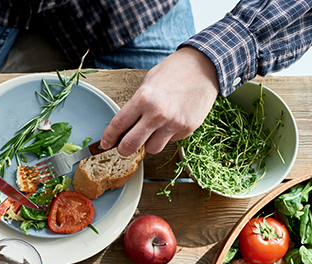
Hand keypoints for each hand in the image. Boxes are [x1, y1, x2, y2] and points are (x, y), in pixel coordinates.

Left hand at [101, 46, 218, 155]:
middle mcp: (157, 114)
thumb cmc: (175, 71)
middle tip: (123, 146)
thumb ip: (136, 104)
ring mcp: (173, 123)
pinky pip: (170, 141)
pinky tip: (171, 122)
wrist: (206, 66)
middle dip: (123, 149)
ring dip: (148, 143)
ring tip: (152, 131)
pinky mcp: (187, 128)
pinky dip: (167, 136)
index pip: (118, 125)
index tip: (106, 143)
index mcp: (143, 99)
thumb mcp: (148, 82)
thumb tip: (124, 125)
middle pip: (130, 145)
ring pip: (151, 149)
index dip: (108, 138)